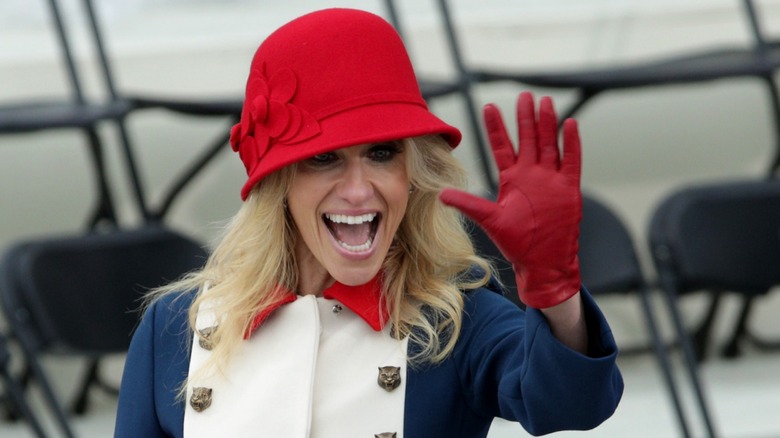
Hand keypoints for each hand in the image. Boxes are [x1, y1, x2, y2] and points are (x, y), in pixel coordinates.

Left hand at [440, 92, 581, 307]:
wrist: (543, 260)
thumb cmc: (517, 242)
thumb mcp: (490, 220)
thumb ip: (469, 204)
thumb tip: (442, 195)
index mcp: (512, 178)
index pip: (502, 146)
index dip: (496, 127)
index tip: (488, 106)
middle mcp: (531, 174)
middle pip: (528, 138)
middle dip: (525, 117)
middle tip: (523, 95)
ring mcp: (551, 179)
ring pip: (549, 143)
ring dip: (547, 123)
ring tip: (544, 102)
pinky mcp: (568, 188)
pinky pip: (572, 160)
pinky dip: (571, 143)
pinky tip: (570, 124)